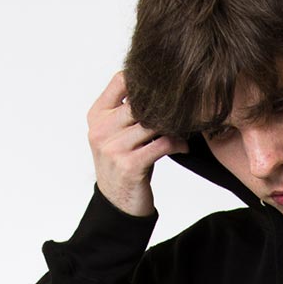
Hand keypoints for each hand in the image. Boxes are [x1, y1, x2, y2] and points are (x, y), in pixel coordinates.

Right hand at [86, 70, 189, 216]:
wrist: (118, 203)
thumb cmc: (125, 163)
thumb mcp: (118, 133)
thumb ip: (128, 109)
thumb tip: (160, 83)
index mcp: (97, 115)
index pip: (121, 80)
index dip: (146, 80)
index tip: (167, 88)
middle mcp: (101, 130)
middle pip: (141, 102)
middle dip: (166, 107)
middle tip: (186, 110)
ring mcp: (113, 148)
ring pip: (154, 123)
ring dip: (175, 126)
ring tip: (185, 131)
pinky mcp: (129, 165)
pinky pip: (162, 144)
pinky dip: (177, 144)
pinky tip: (183, 147)